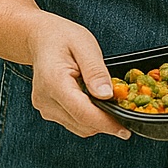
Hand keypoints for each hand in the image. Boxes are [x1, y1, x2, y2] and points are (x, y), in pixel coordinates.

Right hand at [29, 13, 128, 138]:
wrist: (40, 39)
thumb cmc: (62, 38)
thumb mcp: (85, 46)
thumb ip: (96, 71)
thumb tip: (107, 95)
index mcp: (54, 83)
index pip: (82, 112)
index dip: (106, 123)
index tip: (125, 129)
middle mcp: (45, 100)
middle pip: (82, 123)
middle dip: (106, 122)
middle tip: (127, 111)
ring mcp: (45, 108)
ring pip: (79, 127)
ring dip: (99, 121)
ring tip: (113, 103)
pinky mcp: (49, 111)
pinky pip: (74, 122)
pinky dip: (90, 118)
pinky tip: (99, 103)